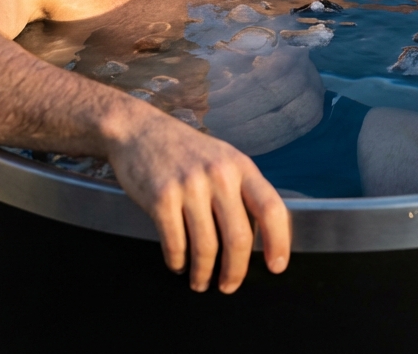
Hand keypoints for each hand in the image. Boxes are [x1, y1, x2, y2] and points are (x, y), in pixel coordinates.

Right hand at [104, 106, 289, 292]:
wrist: (138, 131)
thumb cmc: (185, 151)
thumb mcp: (222, 159)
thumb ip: (242, 190)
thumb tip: (259, 236)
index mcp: (241, 166)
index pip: (271, 208)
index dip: (279, 242)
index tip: (276, 266)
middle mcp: (219, 175)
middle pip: (238, 237)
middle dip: (236, 271)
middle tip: (229, 286)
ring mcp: (189, 186)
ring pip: (205, 247)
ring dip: (203, 273)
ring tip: (200, 282)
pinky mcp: (161, 197)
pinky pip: (175, 243)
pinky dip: (178, 262)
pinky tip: (179, 265)